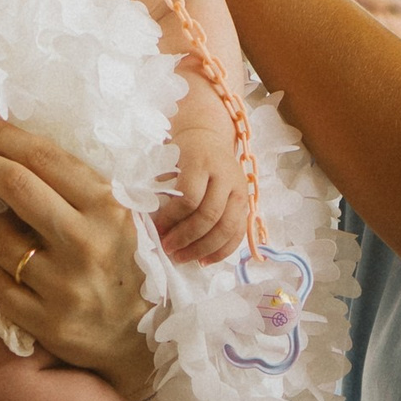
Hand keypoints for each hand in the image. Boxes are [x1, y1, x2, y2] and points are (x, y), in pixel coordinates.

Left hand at [0, 118, 156, 400]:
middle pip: (16, 186)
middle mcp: (89, 244)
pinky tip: (24, 281)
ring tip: (24, 245)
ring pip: (0, 240)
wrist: (144, 339)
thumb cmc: (124, 265)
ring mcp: (68, 286)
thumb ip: (79, 186)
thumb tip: (14, 147)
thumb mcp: (119, 218)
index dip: (4, 136)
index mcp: (110, 208)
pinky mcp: (49, 322)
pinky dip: (0, 277)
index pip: (46, 159)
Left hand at [158, 122, 248, 267]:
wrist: (209, 139)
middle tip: (168, 249)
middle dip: (187, 237)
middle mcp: (225, 177)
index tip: (158, 230)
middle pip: (210, 215)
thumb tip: (153, 224)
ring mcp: (239, 191)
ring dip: (203, 249)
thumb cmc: (183, 154)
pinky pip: (239, 233)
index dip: (172, 218)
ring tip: (183, 258)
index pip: (190, 197)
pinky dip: (222, 251)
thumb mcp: (168, 161)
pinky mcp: (246, 204)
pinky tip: (204, 261)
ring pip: (227, 228)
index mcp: (202, 163)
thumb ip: (161, 188)